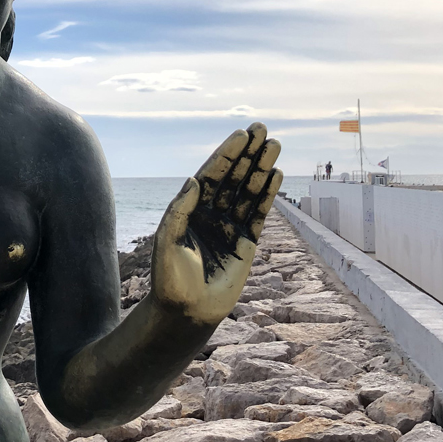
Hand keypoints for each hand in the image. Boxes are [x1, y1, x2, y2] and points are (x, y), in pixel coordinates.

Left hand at [150, 123, 281, 328]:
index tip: (241, 135)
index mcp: (191, 209)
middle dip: (247, 154)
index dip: (226, 154)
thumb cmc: (170, 278)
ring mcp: (230, 227)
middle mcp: (211, 214)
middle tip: (262, 130)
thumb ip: (180, 209)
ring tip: (274, 146)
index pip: (211, 175)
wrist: (186, 311)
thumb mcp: (167, 240)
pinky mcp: (246, 244)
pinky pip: (259, 215)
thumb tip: (195, 179)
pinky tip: (275, 175)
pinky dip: (268, 195)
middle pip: (233, 177)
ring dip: (261, 169)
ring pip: (249, 192)